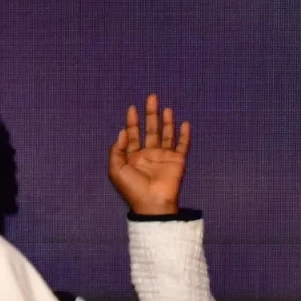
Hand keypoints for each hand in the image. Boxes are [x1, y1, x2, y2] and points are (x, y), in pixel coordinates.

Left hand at [108, 93, 189, 215]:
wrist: (152, 203)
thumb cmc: (132, 189)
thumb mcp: (116, 170)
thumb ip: (116, 151)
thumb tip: (122, 132)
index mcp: (133, 157)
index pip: (133, 135)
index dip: (132, 121)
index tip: (132, 108)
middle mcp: (149, 154)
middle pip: (150, 129)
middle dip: (150, 114)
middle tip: (151, 97)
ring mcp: (164, 157)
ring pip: (166, 134)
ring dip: (166, 121)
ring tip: (167, 108)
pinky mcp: (177, 160)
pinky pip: (182, 145)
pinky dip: (184, 135)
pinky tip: (184, 123)